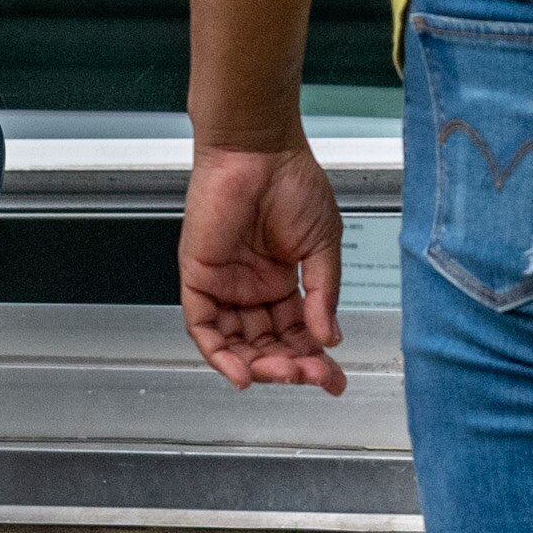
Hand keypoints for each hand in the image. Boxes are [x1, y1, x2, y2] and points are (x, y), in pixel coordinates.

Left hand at [179, 145, 346, 394]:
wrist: (260, 152)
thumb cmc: (292, 184)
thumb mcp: (322, 246)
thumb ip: (322, 295)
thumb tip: (330, 337)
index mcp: (281, 282)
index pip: (295, 333)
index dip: (313, 358)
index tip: (334, 380)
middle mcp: (250, 290)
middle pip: (266, 344)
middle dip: (290, 366)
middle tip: (313, 377)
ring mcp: (224, 286)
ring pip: (236, 343)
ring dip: (260, 365)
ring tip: (286, 373)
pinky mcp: (198, 278)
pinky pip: (203, 327)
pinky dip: (219, 354)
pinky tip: (242, 373)